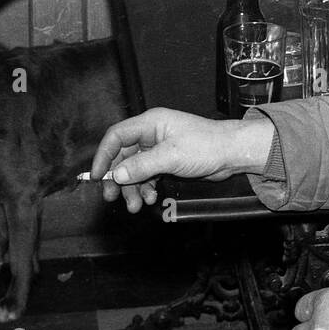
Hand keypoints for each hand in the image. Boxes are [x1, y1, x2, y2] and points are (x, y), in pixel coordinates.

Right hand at [90, 108, 274, 213]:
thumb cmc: (206, 146)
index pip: (116, 136)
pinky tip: (149, 198)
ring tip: (135, 206)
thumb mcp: (171, 156)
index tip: (96, 176)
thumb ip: (142, 166)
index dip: (103, 155)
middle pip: (123, 156)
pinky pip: (147, 175)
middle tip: (112, 198)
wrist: (232, 154)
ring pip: (134, 169)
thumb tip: (116, 174)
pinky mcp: (167, 161)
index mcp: (150, 123)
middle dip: (117, 178)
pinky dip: (145, 187)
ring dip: (132, 188)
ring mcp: (159, 148)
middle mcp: (151, 134)